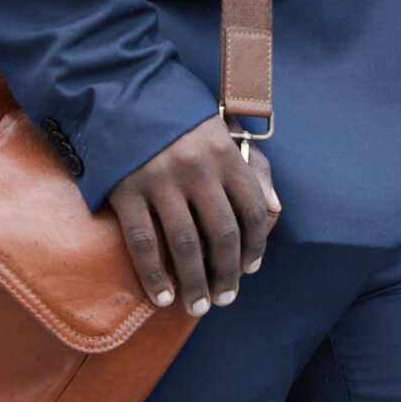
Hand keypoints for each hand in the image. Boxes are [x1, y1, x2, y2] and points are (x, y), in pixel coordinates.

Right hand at [105, 117, 279, 317]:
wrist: (126, 95)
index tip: (252, 269)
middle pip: (221, 232)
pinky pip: (143, 242)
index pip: (250, 207)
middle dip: (227, 273)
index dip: (255, 244)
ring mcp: (161, 181)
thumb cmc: (182, 121)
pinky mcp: (127, 191)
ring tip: (198, 306)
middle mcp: (197, 168)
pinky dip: (154, 275)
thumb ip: (253, 167)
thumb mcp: (224, 132)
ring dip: (195, 283)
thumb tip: (274, 207)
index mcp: (224, 152)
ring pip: (185, 244)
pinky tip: (163, 297)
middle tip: (226, 299)